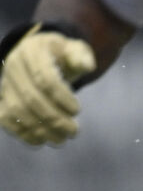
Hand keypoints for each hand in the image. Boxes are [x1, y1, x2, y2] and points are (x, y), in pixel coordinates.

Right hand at [0, 25, 95, 144]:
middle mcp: (13, 66)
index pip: (44, 78)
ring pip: (17, 110)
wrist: (40, 55)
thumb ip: (82, 56)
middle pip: (31, 97)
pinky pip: (5, 118)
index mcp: (33, 51)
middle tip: (73, 132)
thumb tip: (86, 67)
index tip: (77, 111)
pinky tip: (41, 141)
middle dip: (54, 118)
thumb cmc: (62, 55)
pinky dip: (21, 132)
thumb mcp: (76, 49)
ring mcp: (5, 83)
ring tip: (61, 139)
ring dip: (39, 129)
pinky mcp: (2, 98)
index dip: (61, 97)